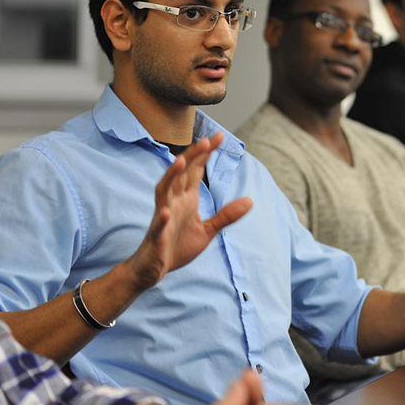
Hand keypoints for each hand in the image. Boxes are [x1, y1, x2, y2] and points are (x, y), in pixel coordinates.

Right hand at [127, 132, 252, 289]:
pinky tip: (168, 212)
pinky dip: (162, 218)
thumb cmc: (177, 246)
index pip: (196, 170)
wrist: (153, 268)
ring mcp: (163, 217)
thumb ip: (226, 215)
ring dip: (171, 176)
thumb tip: (250, 201)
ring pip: (164, 191)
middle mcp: (173, 202)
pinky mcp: (157, 236)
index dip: (206, 153)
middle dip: (192, 157)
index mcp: (186, 199)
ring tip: (181, 161)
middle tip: (207, 141)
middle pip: (181, 174)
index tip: (219, 136)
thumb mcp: (207, 230)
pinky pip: (158, 225)